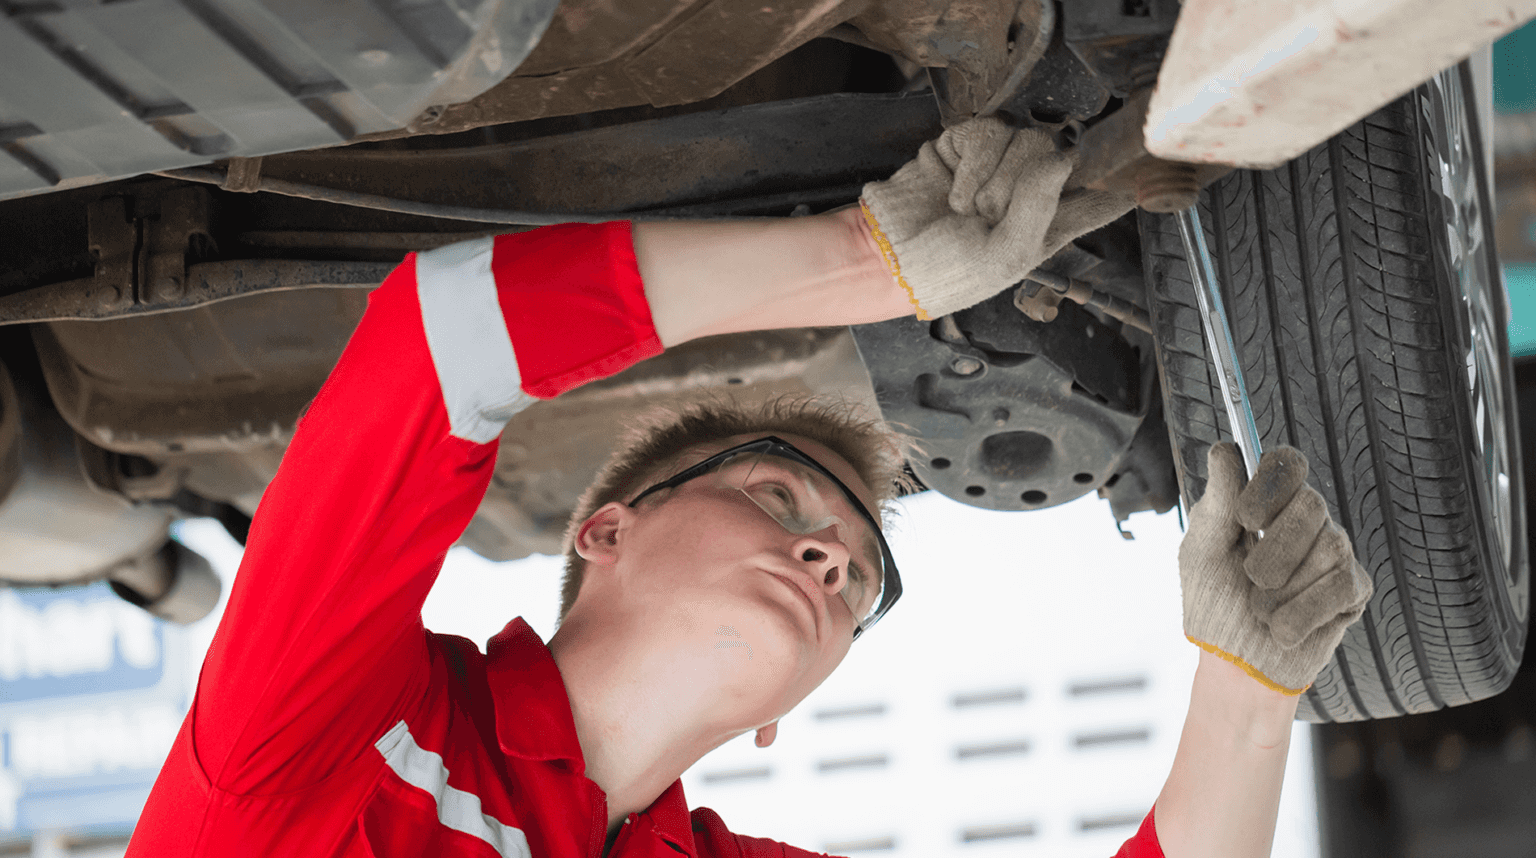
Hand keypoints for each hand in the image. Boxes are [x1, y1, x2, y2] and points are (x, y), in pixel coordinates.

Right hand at [858, 117, 1131, 319]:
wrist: (885, 256)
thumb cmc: (945, 273)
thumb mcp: (1004, 255)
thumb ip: (1040, 205)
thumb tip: (1065, 155)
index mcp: (1051, 227)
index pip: (1102, 197)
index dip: (1121, 180)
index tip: (1140, 173)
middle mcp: (1031, 192)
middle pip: (1058, 154)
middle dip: (1022, 184)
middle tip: (992, 216)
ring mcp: (999, 165)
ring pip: (1024, 137)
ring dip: (991, 178)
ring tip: (968, 208)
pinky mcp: (968, 144)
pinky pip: (987, 130)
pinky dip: (969, 162)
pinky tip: (954, 189)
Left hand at [1179, 443, 1372, 693]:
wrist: (1235, 663)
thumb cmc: (1215, 604)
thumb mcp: (1202, 552)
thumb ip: (1216, 503)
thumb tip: (1223, 451)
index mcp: (1267, 504)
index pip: (1287, 464)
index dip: (1272, 484)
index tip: (1245, 517)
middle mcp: (1307, 521)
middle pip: (1311, 504)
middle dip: (1272, 550)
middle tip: (1250, 577)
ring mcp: (1334, 554)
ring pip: (1329, 546)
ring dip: (1281, 589)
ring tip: (1260, 609)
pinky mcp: (1353, 590)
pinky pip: (1340, 586)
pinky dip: (1300, 613)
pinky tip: (1283, 628)